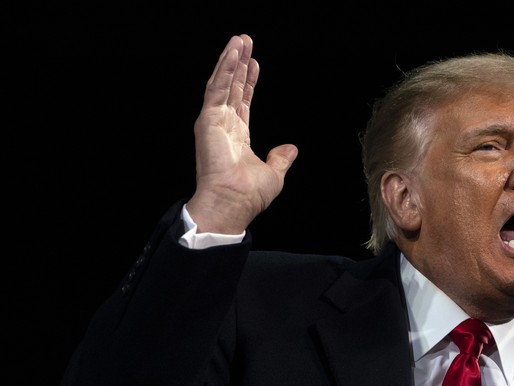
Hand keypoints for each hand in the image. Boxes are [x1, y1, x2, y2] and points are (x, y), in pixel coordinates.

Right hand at [186, 34, 298, 233]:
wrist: (234, 203)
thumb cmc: (248, 194)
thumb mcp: (274, 173)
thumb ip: (280, 159)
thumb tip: (291, 149)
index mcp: (237, 136)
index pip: (243, 102)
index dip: (249, 82)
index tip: (255, 64)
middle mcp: (224, 126)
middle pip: (232, 87)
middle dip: (239, 64)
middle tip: (245, 41)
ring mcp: (214, 121)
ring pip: (222, 83)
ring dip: (231, 60)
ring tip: (240, 40)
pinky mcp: (208, 119)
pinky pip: (217, 89)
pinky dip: (225, 69)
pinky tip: (233, 53)